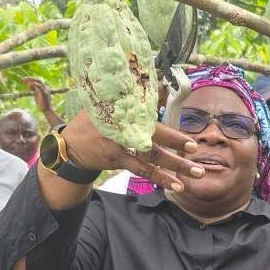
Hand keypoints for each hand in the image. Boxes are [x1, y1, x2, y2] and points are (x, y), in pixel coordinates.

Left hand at [23, 77, 52, 113]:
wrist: (47, 110)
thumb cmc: (42, 104)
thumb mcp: (36, 95)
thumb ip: (33, 89)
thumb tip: (29, 84)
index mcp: (44, 88)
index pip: (37, 81)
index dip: (31, 79)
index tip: (24, 80)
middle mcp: (46, 87)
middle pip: (38, 79)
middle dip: (30, 78)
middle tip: (23, 79)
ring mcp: (46, 90)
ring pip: (38, 81)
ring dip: (31, 79)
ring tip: (24, 80)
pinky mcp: (44, 93)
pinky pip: (39, 86)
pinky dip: (34, 84)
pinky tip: (28, 83)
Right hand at [59, 110, 202, 192]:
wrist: (71, 145)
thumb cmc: (96, 120)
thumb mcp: (108, 104)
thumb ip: (136, 98)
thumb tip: (162, 84)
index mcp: (121, 111)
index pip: (146, 111)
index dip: (163, 113)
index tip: (182, 124)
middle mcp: (121, 128)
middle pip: (152, 135)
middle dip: (174, 142)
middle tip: (194, 148)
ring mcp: (119, 146)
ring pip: (152, 157)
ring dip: (176, 165)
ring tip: (197, 172)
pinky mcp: (118, 160)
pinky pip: (143, 170)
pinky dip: (161, 178)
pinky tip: (177, 185)